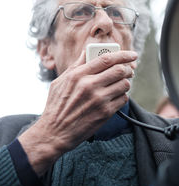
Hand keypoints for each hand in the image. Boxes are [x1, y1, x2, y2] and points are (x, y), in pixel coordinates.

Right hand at [19, 50, 136, 174]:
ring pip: (124, 84)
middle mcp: (89, 85)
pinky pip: (123, 99)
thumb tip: (86, 52)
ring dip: (125, 82)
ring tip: (120, 84)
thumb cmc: (56, 106)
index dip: (122, 54)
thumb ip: (76, 66)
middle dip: (127, 68)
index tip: (131, 54)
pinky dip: (122, 96)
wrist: (54, 133)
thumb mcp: (60, 81)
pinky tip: (115, 97)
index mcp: (77, 75)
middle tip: (127, 70)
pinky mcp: (105, 113)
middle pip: (119, 70)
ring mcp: (98, 100)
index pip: (106, 58)